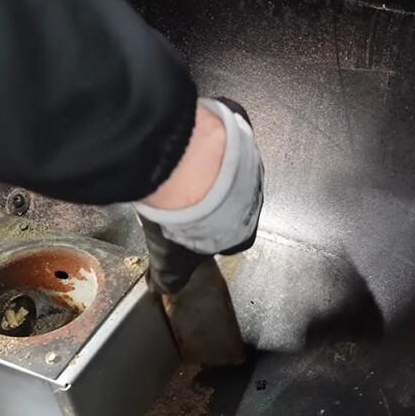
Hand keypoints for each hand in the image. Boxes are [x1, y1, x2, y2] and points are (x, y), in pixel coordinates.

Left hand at [136, 97, 262, 292]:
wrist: (191, 169)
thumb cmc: (188, 219)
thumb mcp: (172, 258)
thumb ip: (169, 275)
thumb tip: (161, 288)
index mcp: (243, 230)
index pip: (237, 238)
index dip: (215, 235)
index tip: (195, 231)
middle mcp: (253, 195)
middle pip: (232, 200)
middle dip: (211, 200)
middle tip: (183, 197)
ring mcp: (249, 159)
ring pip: (228, 166)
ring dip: (209, 167)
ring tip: (179, 168)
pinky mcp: (238, 127)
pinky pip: (224, 131)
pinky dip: (207, 135)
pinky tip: (185, 139)